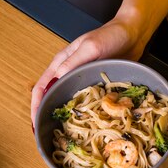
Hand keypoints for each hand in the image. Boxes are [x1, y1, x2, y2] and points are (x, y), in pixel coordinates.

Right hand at [30, 19, 144, 124]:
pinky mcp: (94, 85)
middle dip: (47, 116)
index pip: (41, 88)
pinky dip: (81, 114)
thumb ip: (73, 62)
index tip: (35, 124)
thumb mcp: (90, 47)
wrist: (132, 33)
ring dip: (64, 116)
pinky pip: (83, 102)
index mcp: (61, 63)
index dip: (36, 106)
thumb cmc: (110, 35)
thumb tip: (57, 78)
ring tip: (64, 134)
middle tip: (49, 135)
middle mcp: (68, 73)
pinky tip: (85, 124)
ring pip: (66, 101)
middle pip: (51, 98)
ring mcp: (81, 80)